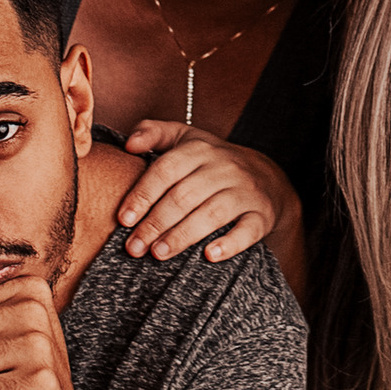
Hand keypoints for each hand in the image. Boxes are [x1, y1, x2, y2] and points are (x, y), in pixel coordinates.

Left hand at [119, 121, 305, 297]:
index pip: (166, 170)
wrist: (267, 177)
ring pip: (211, 214)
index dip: (143, 195)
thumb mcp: (185, 139)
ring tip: (158, 254)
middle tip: (134, 247)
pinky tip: (209, 256)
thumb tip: (129, 145)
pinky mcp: (262, 214)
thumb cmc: (213, 162)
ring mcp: (245, 191)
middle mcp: (224, 167)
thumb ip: (153, 133)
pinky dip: (229, 244)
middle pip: (184, 196)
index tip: (123, 219)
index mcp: (200, 149)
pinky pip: (247, 230)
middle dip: (155, 223)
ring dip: (182, 236)